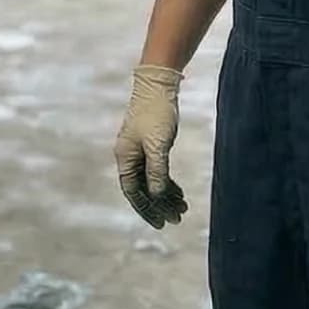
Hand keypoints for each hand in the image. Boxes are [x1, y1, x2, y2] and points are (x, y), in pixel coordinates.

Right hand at [112, 63, 186, 226]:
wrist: (158, 85)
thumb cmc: (156, 113)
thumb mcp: (158, 146)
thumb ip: (156, 172)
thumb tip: (157, 195)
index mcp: (125, 158)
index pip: (134, 192)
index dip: (147, 209)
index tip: (161, 223)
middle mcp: (129, 157)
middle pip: (143, 189)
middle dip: (160, 205)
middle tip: (177, 219)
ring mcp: (140, 151)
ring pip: (152, 180)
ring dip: (166, 195)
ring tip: (183, 208)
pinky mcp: (151, 145)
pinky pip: (158, 170)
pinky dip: (168, 182)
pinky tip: (179, 192)